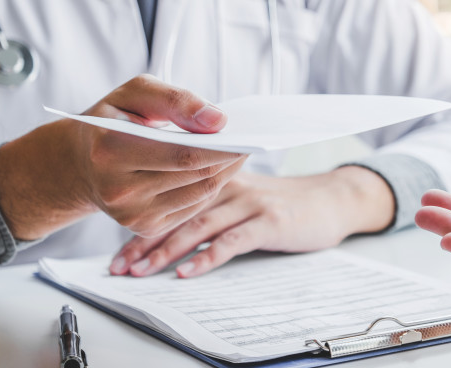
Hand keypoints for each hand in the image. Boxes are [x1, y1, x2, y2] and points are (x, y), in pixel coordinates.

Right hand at [0, 74, 246, 239]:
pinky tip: (217, 168)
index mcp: (111, 149)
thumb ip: (176, 100)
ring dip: (226, 172)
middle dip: (230, 157)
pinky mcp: (144, 227)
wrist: (80, 162)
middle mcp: (118, 190)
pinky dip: (210, 186)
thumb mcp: (135, 92)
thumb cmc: (113, 119)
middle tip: (250, 139)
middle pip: (196, 174)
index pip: (184, 153)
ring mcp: (131, 215)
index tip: (245, 131)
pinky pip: (193, 207)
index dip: (221, 145)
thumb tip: (218, 120)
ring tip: (238, 151)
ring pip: (200, 193)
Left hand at [109, 166, 394, 276]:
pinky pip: (232, 240)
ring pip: (199, 225)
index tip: (118, 254)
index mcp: (217, 178)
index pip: (170, 201)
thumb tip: (170, 235)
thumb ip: (211, 206)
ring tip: (142, 271)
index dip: (141, 226)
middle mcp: (229, 185)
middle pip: (178, 213)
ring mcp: (250, 202)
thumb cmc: (284, 203)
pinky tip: (187, 273)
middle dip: (144, 241)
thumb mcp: (243, 197)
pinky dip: (207, 258)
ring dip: (167, 250)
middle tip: (119, 267)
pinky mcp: (270, 221)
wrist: (331, 199)